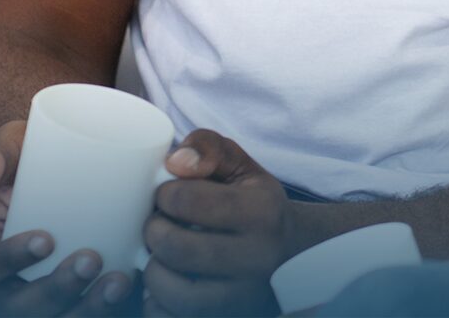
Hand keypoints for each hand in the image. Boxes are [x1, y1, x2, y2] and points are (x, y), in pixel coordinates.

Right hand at [0, 119, 139, 315]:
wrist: (86, 164)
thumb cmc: (40, 157)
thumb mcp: (15, 148)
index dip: (5, 262)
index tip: (45, 240)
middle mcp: (7, 283)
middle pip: (18, 307)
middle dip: (55, 291)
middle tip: (90, 260)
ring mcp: (43, 299)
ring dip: (85, 311)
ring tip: (117, 283)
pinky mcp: (77, 303)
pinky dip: (105, 313)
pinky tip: (130, 292)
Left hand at [139, 129, 294, 316]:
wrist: (295, 255)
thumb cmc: (257, 206)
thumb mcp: (242, 166)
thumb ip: (208, 147)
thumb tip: (174, 163)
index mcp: (261, 212)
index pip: (187, 200)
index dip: (164, 194)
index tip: (168, 196)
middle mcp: (257, 258)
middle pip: (177, 248)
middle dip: (153, 231)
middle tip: (157, 225)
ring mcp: (244, 296)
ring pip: (174, 293)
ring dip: (153, 270)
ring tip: (159, 255)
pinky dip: (158, 304)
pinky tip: (166, 284)